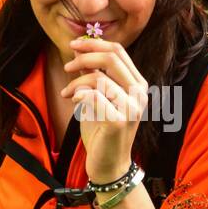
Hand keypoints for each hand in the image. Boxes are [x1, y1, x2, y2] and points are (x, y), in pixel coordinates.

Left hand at [60, 35, 148, 180]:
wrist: (108, 164)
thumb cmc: (101, 130)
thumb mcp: (98, 97)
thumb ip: (93, 74)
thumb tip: (79, 50)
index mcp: (138, 84)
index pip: (118, 51)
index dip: (94, 43)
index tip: (74, 44)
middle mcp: (140, 93)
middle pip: (111, 58)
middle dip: (84, 57)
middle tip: (68, 66)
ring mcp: (132, 107)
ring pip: (99, 78)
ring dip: (76, 82)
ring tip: (67, 93)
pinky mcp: (119, 121)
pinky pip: (94, 96)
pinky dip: (79, 94)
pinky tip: (73, 101)